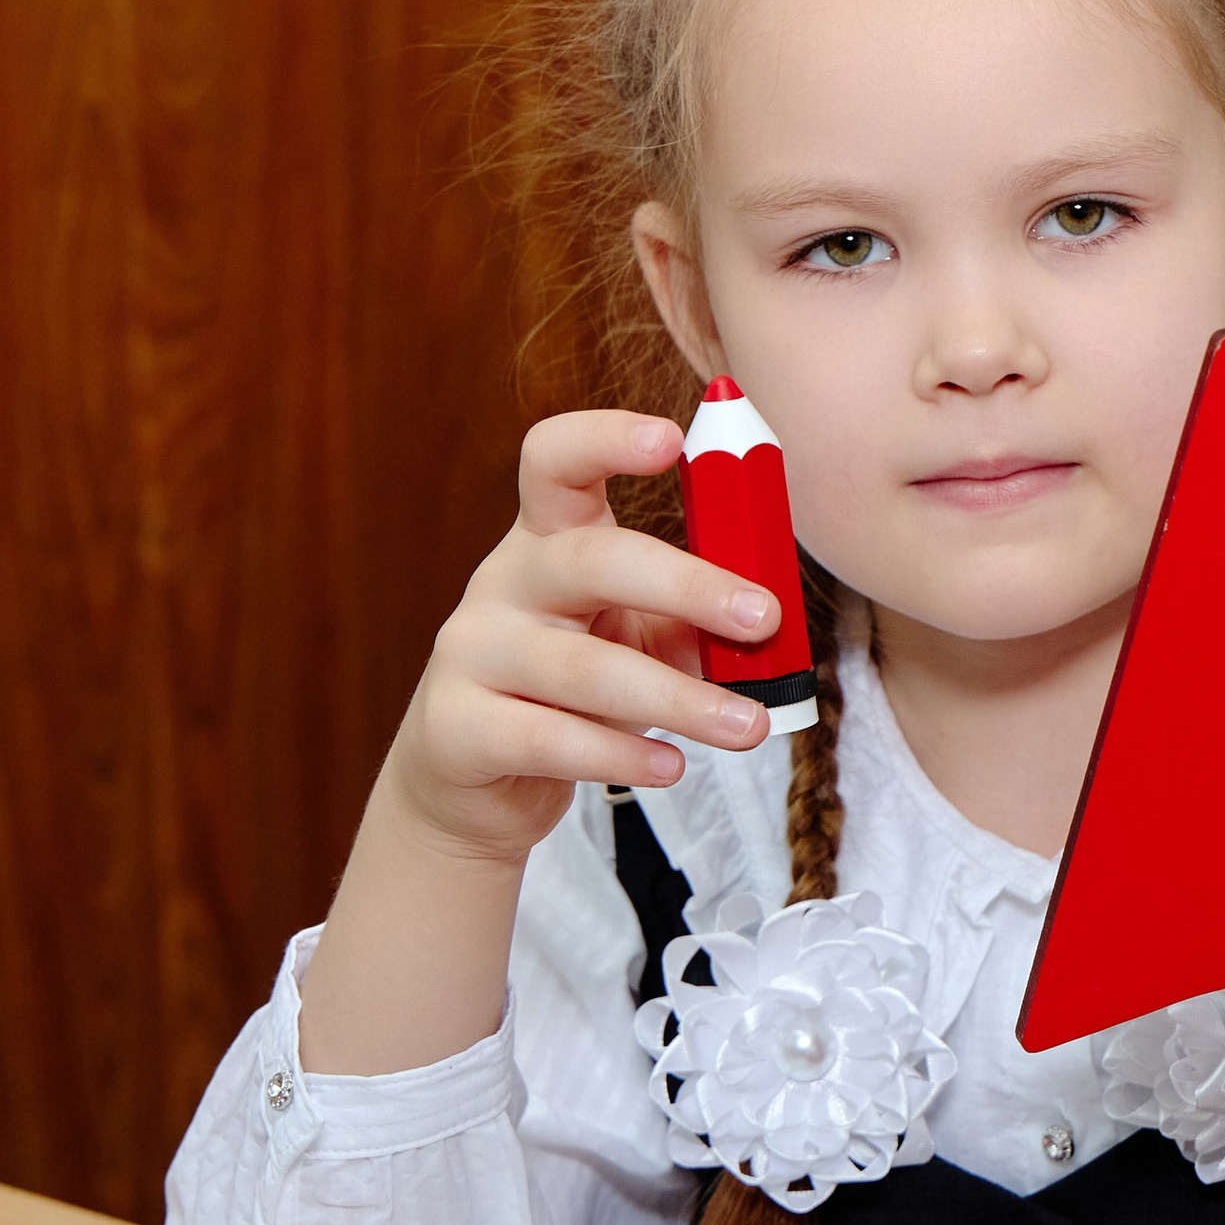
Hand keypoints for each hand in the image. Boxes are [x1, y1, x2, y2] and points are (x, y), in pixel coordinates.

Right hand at [295, 411, 783, 1073]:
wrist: (472, 785)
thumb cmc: (571, 695)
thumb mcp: (633, 643)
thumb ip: (689, 626)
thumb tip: (768, 634)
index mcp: (548, 540)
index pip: (555, 462)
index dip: (606, 439)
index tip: (672, 438)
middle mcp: (504, 582)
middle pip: (590, 559)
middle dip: (686, 585)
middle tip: (764, 618)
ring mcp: (471, 654)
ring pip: (580, 666)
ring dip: (677, 698)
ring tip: (747, 726)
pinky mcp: (457, 729)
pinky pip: (548, 737)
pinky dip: (619, 753)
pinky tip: (671, 766)